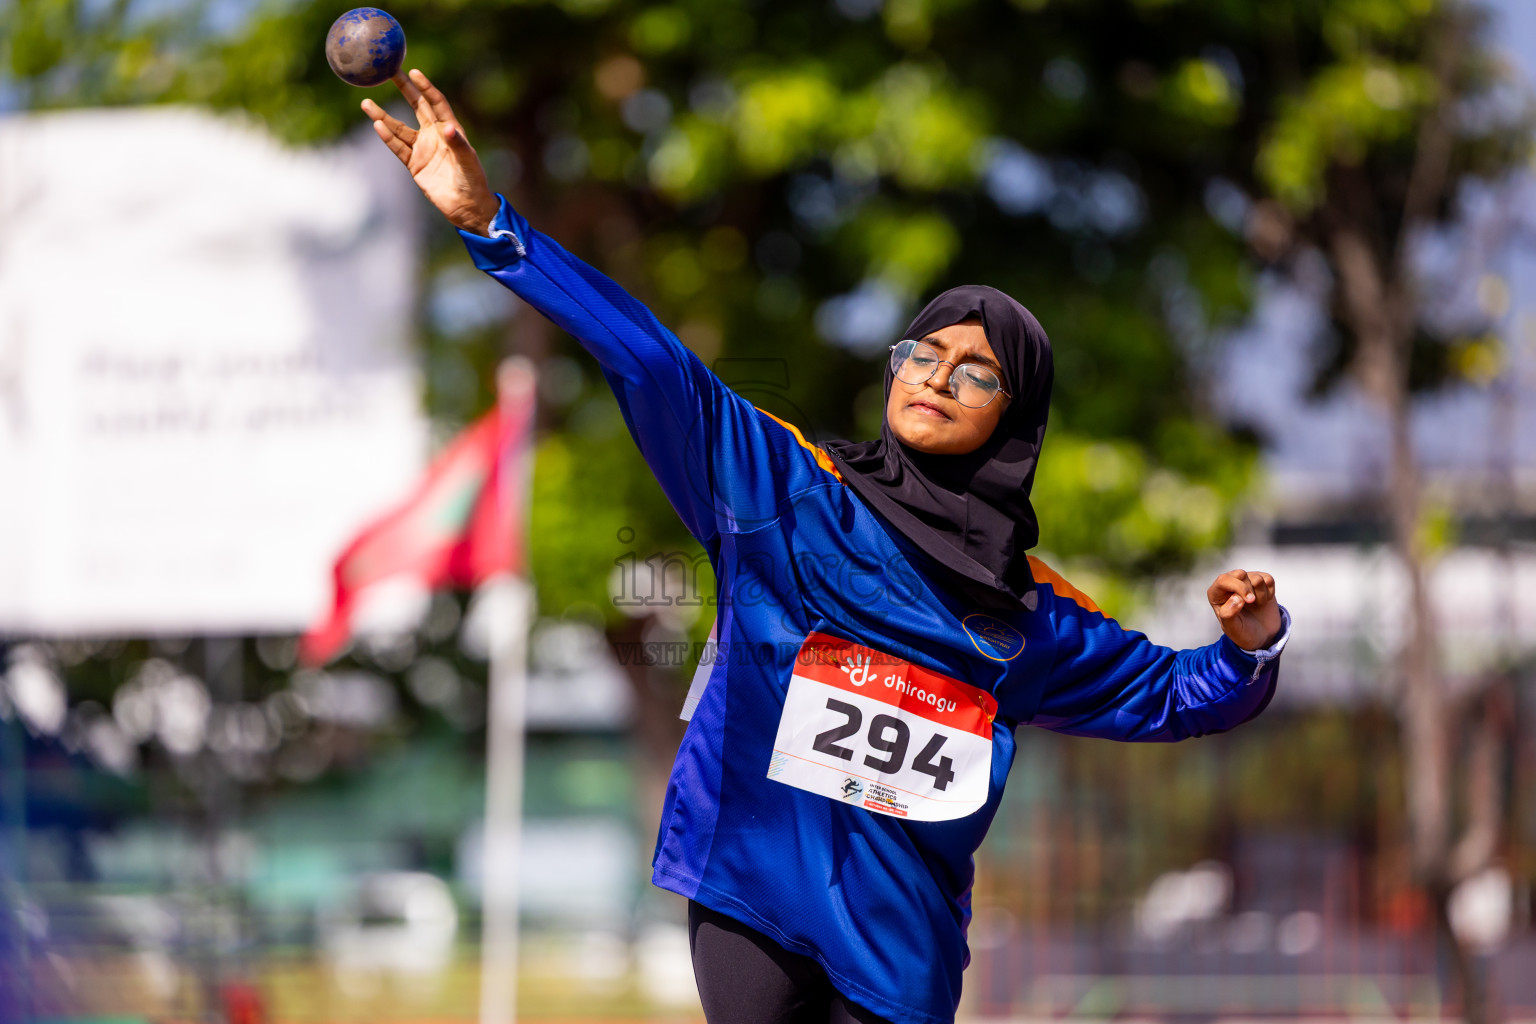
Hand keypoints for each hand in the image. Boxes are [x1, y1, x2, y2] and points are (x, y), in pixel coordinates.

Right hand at [363, 68, 499, 235]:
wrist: (466, 206)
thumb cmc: (473, 180)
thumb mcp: (467, 161)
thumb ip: (458, 144)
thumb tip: (449, 128)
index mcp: (450, 129)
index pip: (436, 102)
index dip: (425, 87)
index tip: (413, 72)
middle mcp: (434, 135)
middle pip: (416, 107)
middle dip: (403, 90)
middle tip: (388, 73)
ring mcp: (422, 149)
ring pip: (399, 128)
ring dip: (383, 116)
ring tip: (366, 103)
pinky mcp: (414, 164)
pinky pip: (398, 148)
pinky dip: (387, 138)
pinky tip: (376, 125)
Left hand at [1207, 569, 1281, 651]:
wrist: (1261, 636)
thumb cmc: (1242, 631)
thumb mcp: (1232, 628)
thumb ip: (1229, 614)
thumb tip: (1236, 598)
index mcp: (1216, 593)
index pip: (1223, 580)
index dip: (1238, 587)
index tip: (1249, 601)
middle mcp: (1229, 584)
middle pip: (1240, 573)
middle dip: (1249, 589)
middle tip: (1252, 602)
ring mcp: (1245, 581)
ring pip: (1256, 578)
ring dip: (1260, 594)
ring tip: (1256, 604)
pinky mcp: (1261, 581)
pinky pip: (1268, 579)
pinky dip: (1269, 592)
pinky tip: (1264, 601)